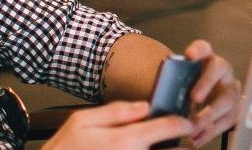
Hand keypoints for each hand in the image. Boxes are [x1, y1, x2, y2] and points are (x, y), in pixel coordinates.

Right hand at [43, 101, 192, 149]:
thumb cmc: (65, 149)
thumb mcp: (82, 121)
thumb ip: (116, 111)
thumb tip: (144, 106)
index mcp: (126, 140)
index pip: (169, 128)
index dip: (183, 122)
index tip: (186, 120)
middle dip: (181, 143)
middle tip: (182, 135)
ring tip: (168, 146)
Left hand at [182, 40, 239, 147]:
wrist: (208, 98)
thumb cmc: (189, 88)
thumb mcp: (182, 83)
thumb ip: (175, 86)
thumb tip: (160, 101)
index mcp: (207, 58)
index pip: (204, 48)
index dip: (198, 50)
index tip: (189, 55)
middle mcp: (223, 71)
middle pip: (218, 71)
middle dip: (206, 84)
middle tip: (194, 98)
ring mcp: (232, 89)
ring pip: (226, 100)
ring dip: (210, 115)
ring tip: (193, 128)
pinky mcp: (235, 109)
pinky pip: (227, 121)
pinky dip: (211, 132)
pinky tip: (197, 140)